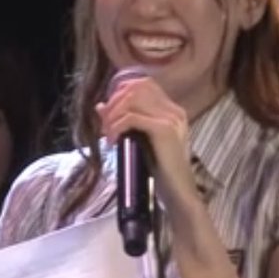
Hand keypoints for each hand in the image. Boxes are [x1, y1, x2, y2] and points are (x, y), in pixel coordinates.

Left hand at [96, 76, 196, 213]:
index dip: (120, 92)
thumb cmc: (160, 172)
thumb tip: (100, 106)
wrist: (178, 193)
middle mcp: (174, 110)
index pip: (143, 84)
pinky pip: (131, 118)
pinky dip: (116, 127)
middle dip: (113, 103)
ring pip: (131, 99)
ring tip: (107, 134)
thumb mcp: (140, 142)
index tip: (108, 113)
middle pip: (135, 87)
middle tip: (104, 126)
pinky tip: (112, 142)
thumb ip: (125, 122)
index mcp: (172, 111)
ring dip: (112, 115)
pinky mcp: (164, 130)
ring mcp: (171, 118)